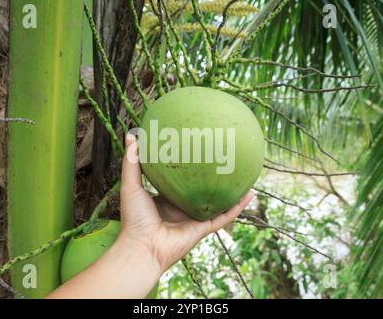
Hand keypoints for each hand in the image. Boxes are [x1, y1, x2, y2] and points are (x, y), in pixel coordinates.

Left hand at [118, 133, 253, 274]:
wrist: (143, 247)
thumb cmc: (135, 218)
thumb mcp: (132, 185)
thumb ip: (133, 161)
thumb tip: (132, 135)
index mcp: (166, 199)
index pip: (180, 181)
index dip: (187, 167)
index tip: (195, 150)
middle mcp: (182, 208)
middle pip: (201, 190)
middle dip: (211, 177)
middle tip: (221, 157)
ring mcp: (194, 218)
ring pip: (217, 203)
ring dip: (230, 191)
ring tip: (242, 175)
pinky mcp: (204, 228)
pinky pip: (225, 216)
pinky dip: (238, 207)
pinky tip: (250, 194)